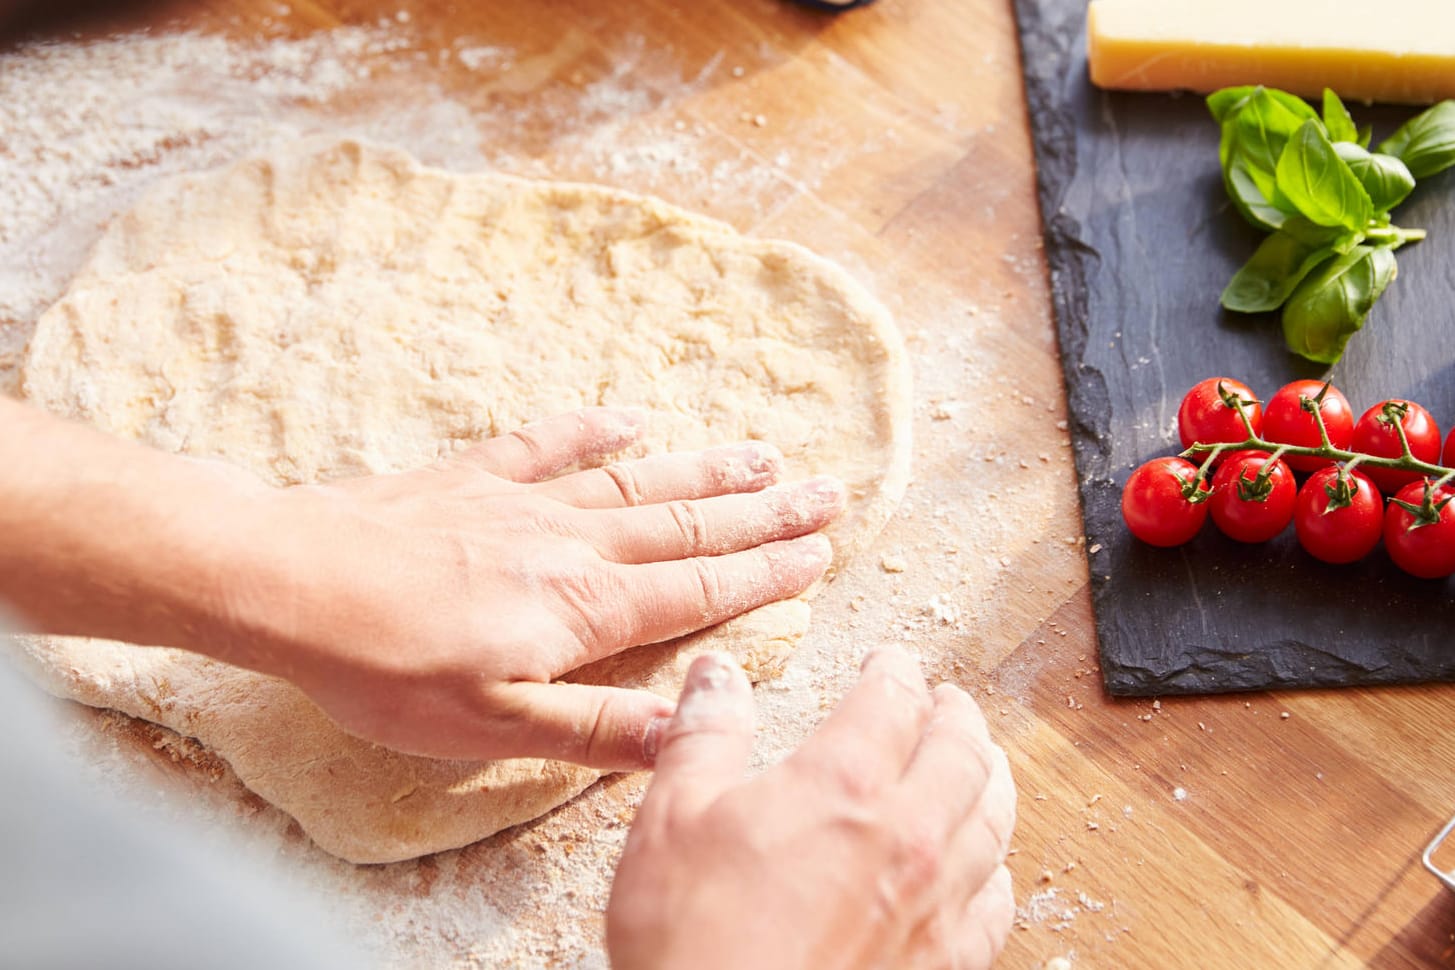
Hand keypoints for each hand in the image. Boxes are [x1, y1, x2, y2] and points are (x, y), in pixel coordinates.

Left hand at [234, 407, 843, 767]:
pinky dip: (594, 430)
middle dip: (763, 512)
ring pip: (637, 481)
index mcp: (583, 606)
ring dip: (706, 468)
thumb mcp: (489, 726)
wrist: (287, 580)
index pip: (696, 590)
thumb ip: (593, 725)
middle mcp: (569, 542)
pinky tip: (629, 418)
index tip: (819, 554)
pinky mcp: (471, 477)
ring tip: (763, 453)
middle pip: (687, 524)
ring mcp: (522, 501)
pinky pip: (548, 444)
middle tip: (827, 491)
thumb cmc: (382, 667)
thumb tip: (684, 731)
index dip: (763, 574)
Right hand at [607, 647, 1016, 969]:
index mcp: (843, 784)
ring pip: (993, 819)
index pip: (893, 698)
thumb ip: (705, 736)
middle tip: (946, 701)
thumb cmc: (690, 942)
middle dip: (956, 714)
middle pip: (962, 750)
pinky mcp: (943, 966)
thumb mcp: (671, 819)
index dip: (894, 669)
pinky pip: (996, 902)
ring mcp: (935, 906)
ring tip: (979, 761)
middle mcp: (908, 837)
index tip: (888, 663)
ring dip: (988, 776)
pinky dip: (995, 867)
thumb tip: (717, 675)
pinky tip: (982, 865)